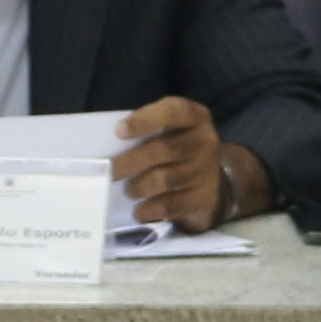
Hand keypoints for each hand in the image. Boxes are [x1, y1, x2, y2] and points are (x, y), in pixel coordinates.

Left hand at [113, 97, 250, 231]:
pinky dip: (148, 209)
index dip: (145, 120)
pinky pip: (169, 206)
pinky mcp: (203, 199)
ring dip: (138, 187)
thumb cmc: (178, 150)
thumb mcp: (170, 131)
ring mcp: (207, 171)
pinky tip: (140, 210)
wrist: (212, 183)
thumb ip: (147, 132)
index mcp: (194, 117)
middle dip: (130, 162)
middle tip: (110, 172)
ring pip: (164, 179)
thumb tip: (108, 147)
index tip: (119, 131)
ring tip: (129, 190)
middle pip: (164, 149)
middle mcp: (204, 141)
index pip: (172, 112)